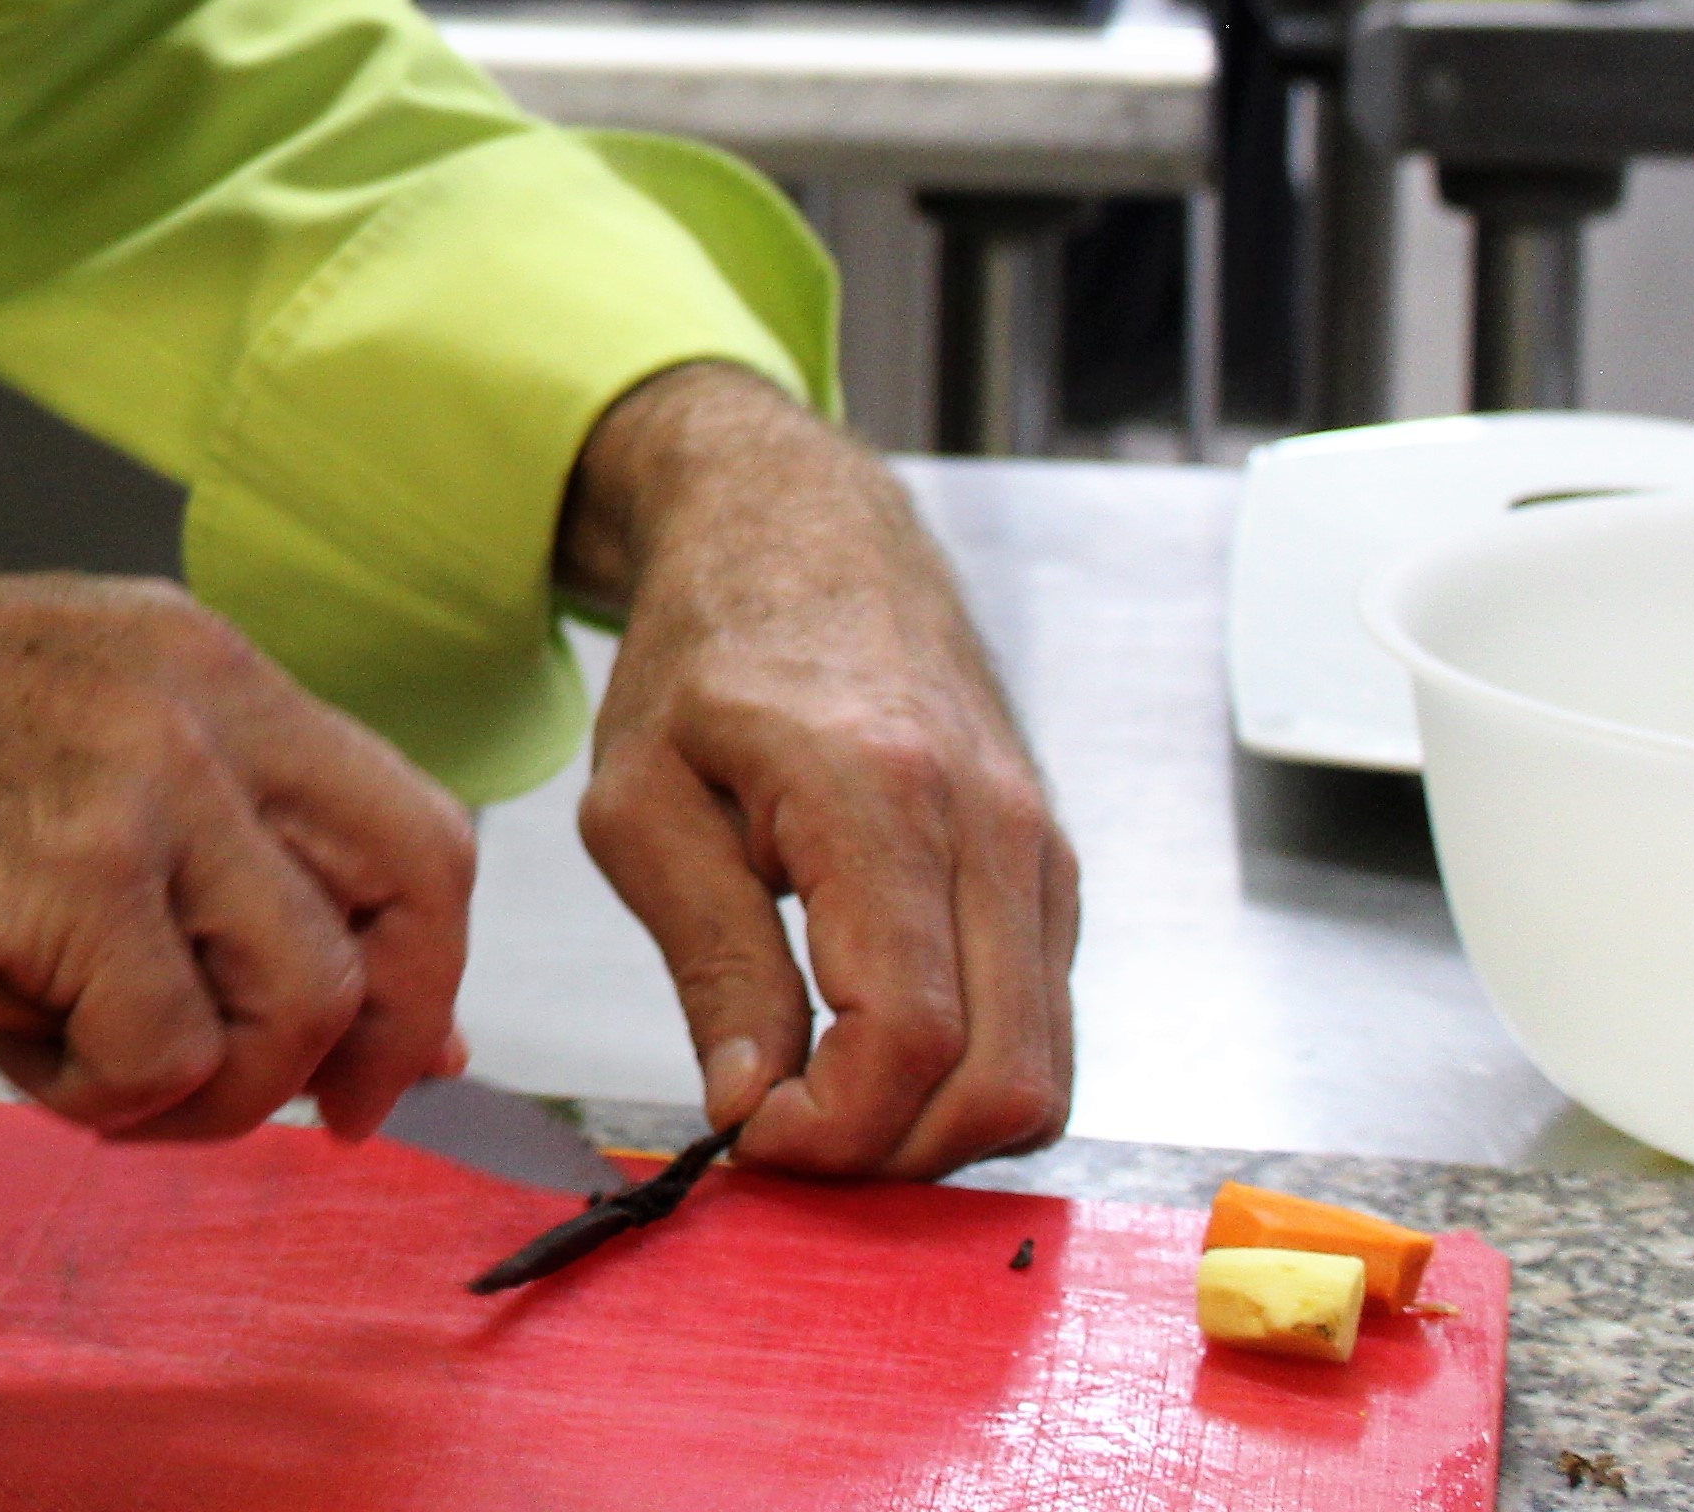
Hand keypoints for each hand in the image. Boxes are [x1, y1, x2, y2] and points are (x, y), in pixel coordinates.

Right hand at [0, 461, 474, 1143]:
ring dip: (205, 1088)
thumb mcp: (45, 725)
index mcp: (201, 659)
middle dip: (379, 1039)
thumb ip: (173, 817)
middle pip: (413, 890)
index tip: (369, 1057)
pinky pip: (164, 1051)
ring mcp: (145, 782)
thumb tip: (285, 974)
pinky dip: (96, 1093)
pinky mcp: (72, 873)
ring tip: (81, 1071)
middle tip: (310, 1118)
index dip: (417, 958)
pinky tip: (3, 1048)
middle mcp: (202, 703)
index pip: (405, 813)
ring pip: (300, 1000)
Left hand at [556, 364, 1079, 1179]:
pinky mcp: (1054, 872)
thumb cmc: (706, 654)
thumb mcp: (640, 800)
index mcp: (878, 794)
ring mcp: (1040, 849)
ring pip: (1045, 1071)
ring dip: (934, 1127)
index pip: (908, 1033)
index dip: (836, 1128)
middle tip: (783, 1136)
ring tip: (820, 1098)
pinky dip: (967, 1076)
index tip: (751, 1137)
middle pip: (1004, 1080)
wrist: (803, 540)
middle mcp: (992, 826)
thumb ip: (706, 957)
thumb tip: (750, 1102)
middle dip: (891, 1153)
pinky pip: (1045, 1025)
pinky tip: (868, 1052)